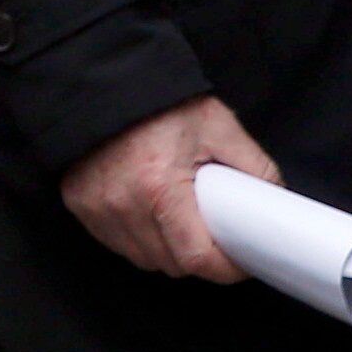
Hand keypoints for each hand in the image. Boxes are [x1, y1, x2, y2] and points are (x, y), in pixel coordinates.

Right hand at [59, 95, 280, 281]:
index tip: (240, 262)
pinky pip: (116, 243)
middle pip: (171, 264)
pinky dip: (136, 238)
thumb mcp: (218, 126)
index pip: (197, 258)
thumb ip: (253, 165)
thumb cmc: (161, 103)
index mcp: (160, 187)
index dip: (226, 269)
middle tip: (212, 233)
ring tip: (178, 221)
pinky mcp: (78, 204)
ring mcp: (96, 208)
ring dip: (165, 251)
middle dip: (198, 257)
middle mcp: (123, 204)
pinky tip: (147, 214)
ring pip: (143, 259)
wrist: (105, 82)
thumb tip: (273, 201)